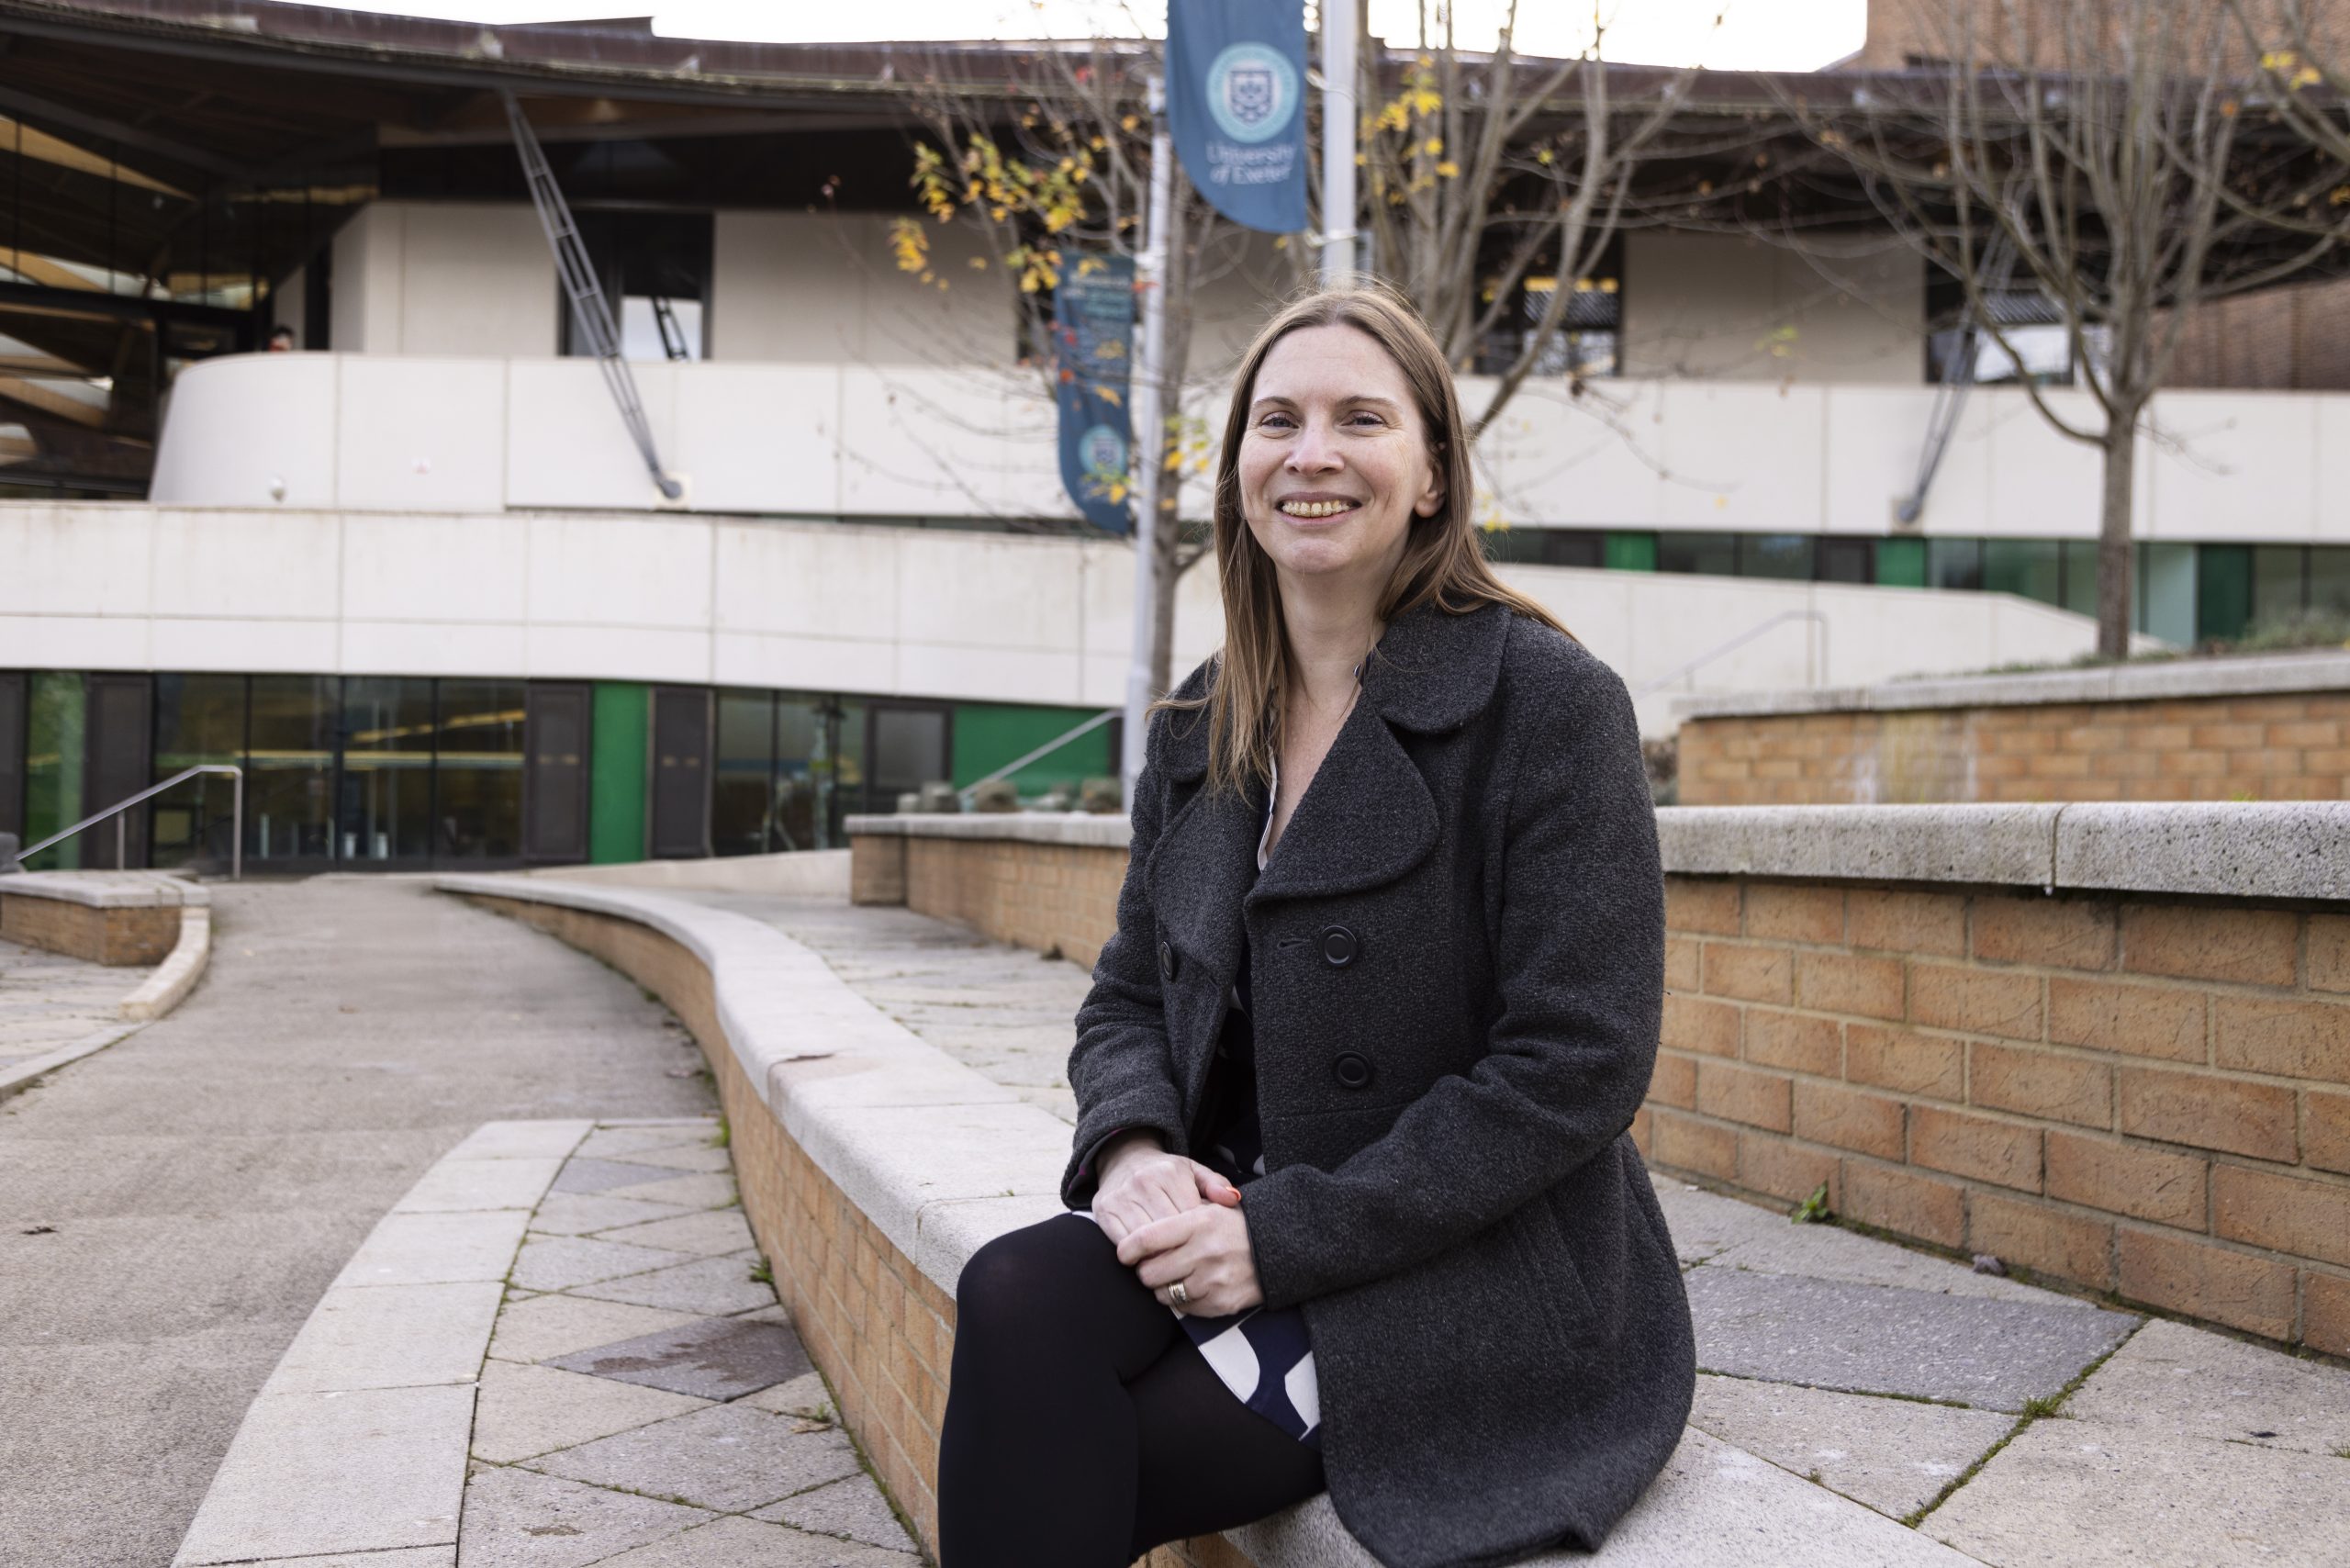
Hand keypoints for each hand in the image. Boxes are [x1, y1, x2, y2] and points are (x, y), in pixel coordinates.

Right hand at [1091, 1131, 1242, 1247]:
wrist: (1124, 1158)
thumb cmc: (1165, 1172)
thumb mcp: (1193, 1170)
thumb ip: (1216, 1184)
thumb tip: (1233, 1200)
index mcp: (1170, 1173)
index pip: (1189, 1216)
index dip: (1197, 1236)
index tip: (1202, 1246)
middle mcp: (1144, 1183)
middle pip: (1167, 1231)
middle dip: (1179, 1249)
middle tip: (1188, 1262)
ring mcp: (1122, 1197)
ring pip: (1144, 1240)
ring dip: (1157, 1256)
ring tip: (1169, 1263)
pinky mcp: (1104, 1210)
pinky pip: (1122, 1243)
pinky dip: (1135, 1255)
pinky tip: (1147, 1257)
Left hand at [1118, 1204, 1263, 1318]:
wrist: (1281, 1247)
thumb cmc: (1235, 1226)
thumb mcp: (1208, 1209)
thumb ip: (1174, 1219)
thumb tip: (1136, 1237)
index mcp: (1199, 1223)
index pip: (1147, 1238)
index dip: (1128, 1248)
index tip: (1124, 1253)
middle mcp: (1205, 1252)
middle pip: (1149, 1273)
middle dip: (1146, 1271)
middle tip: (1153, 1265)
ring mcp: (1213, 1280)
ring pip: (1164, 1294)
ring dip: (1164, 1287)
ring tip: (1177, 1275)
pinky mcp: (1220, 1303)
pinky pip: (1184, 1308)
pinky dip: (1183, 1300)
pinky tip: (1194, 1286)